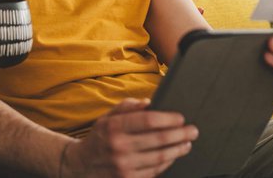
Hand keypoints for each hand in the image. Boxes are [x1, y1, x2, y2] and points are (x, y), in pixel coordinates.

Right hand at [61, 98, 197, 177]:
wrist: (80, 167)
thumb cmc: (100, 138)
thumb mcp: (107, 117)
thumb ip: (127, 107)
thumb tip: (150, 102)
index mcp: (114, 127)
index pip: (148, 120)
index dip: (168, 118)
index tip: (181, 118)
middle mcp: (119, 147)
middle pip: (159, 139)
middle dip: (180, 134)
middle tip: (193, 130)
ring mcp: (124, 166)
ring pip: (160, 157)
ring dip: (178, 149)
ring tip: (187, 143)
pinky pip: (154, 171)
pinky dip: (167, 163)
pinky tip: (174, 156)